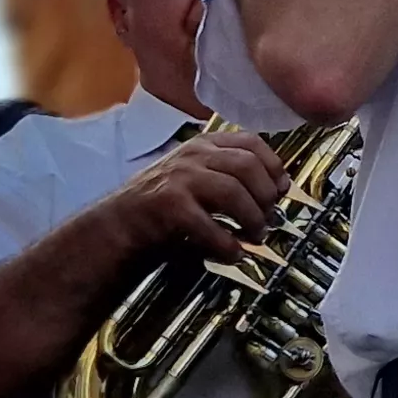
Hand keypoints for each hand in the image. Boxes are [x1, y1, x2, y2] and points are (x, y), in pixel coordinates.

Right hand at [96, 132, 288, 263]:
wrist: (115, 228)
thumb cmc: (160, 210)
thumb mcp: (195, 181)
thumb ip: (228, 178)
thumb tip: (275, 194)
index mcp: (202, 146)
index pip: (251, 142)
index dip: (273, 166)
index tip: (283, 189)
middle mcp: (191, 156)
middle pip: (247, 166)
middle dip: (266, 196)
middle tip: (270, 220)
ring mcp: (179, 178)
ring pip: (233, 191)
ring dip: (252, 219)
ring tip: (255, 237)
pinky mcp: (168, 206)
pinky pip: (211, 226)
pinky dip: (228, 245)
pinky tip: (233, 255)